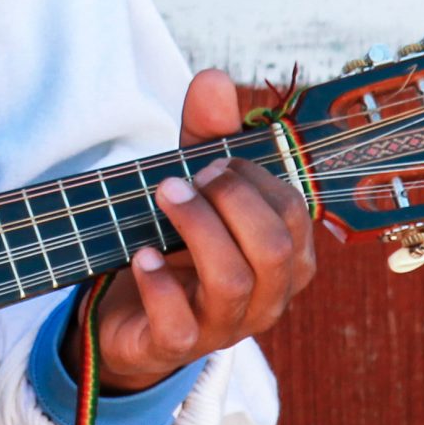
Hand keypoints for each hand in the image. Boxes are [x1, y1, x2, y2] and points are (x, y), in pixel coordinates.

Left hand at [76, 68, 318, 396]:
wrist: (129, 314)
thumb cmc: (179, 241)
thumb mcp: (197, 184)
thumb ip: (208, 134)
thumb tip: (214, 78)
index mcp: (285, 258)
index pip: (293, 213)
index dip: (253, 179)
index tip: (211, 160)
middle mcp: (266, 297)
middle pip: (273, 249)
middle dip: (228, 200)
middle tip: (185, 177)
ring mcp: (224, 327)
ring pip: (232, 280)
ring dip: (195, 227)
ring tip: (162, 196)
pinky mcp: (176, 346)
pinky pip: (178, 322)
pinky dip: (158, 281)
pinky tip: (141, 254)